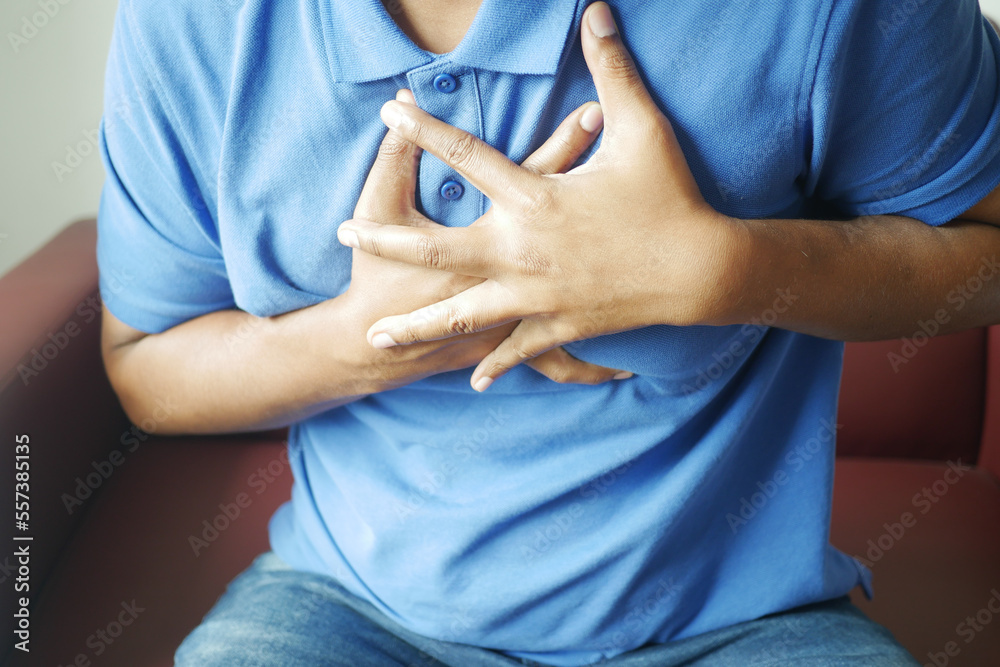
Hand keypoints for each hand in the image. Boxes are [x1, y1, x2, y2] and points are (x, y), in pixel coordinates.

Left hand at [336, 2, 744, 390]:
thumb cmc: (671, 197)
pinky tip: (472, 381)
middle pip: (438, 249)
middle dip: (386, 242)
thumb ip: (615, 68)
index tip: (389, 110)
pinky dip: (497, 365)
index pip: (467, 156)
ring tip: (377, 335)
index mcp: (537, 199)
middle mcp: (524, 251)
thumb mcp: (644, 128)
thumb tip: (600, 9)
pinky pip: (519, 349)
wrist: (702, 271)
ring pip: (462, 314)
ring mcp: (537, 295)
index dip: (425, 129)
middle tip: (343, 236)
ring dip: (416, 326)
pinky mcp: (560, 325)